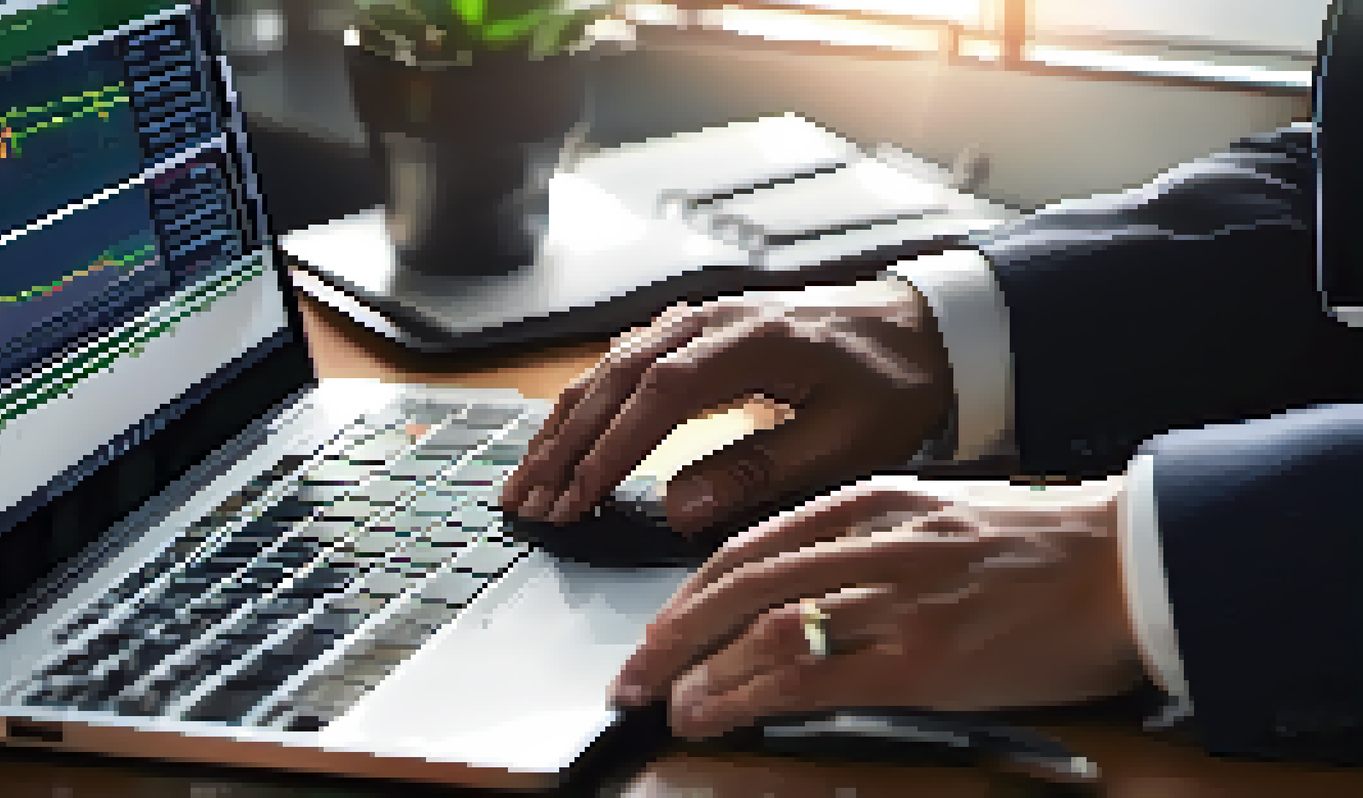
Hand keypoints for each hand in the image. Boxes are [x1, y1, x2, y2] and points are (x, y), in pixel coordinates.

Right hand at [499, 277, 954, 538]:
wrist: (922, 332)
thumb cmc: (891, 386)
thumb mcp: (847, 441)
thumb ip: (762, 471)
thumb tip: (677, 505)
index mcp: (753, 340)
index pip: (660, 393)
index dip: (612, 448)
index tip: (577, 497)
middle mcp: (713, 320)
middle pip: (616, 377)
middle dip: (565, 444)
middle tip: (527, 502)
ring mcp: (699, 321)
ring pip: (608, 369)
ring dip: (563, 426)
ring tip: (525, 482)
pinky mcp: (695, 333)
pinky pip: (624, 365)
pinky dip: (586, 405)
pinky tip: (562, 439)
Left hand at [608, 479, 1143, 739]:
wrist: (1128, 566)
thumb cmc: (1038, 550)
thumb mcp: (935, 519)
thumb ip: (862, 544)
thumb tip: (790, 594)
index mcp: (872, 503)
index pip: (752, 546)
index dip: (692, 592)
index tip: (661, 626)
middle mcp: (872, 544)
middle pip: (739, 585)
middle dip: (672, 633)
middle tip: (634, 673)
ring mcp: (895, 600)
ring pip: (762, 628)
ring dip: (698, 670)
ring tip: (664, 702)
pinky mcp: (921, 658)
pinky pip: (809, 676)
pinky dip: (746, 698)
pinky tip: (714, 715)